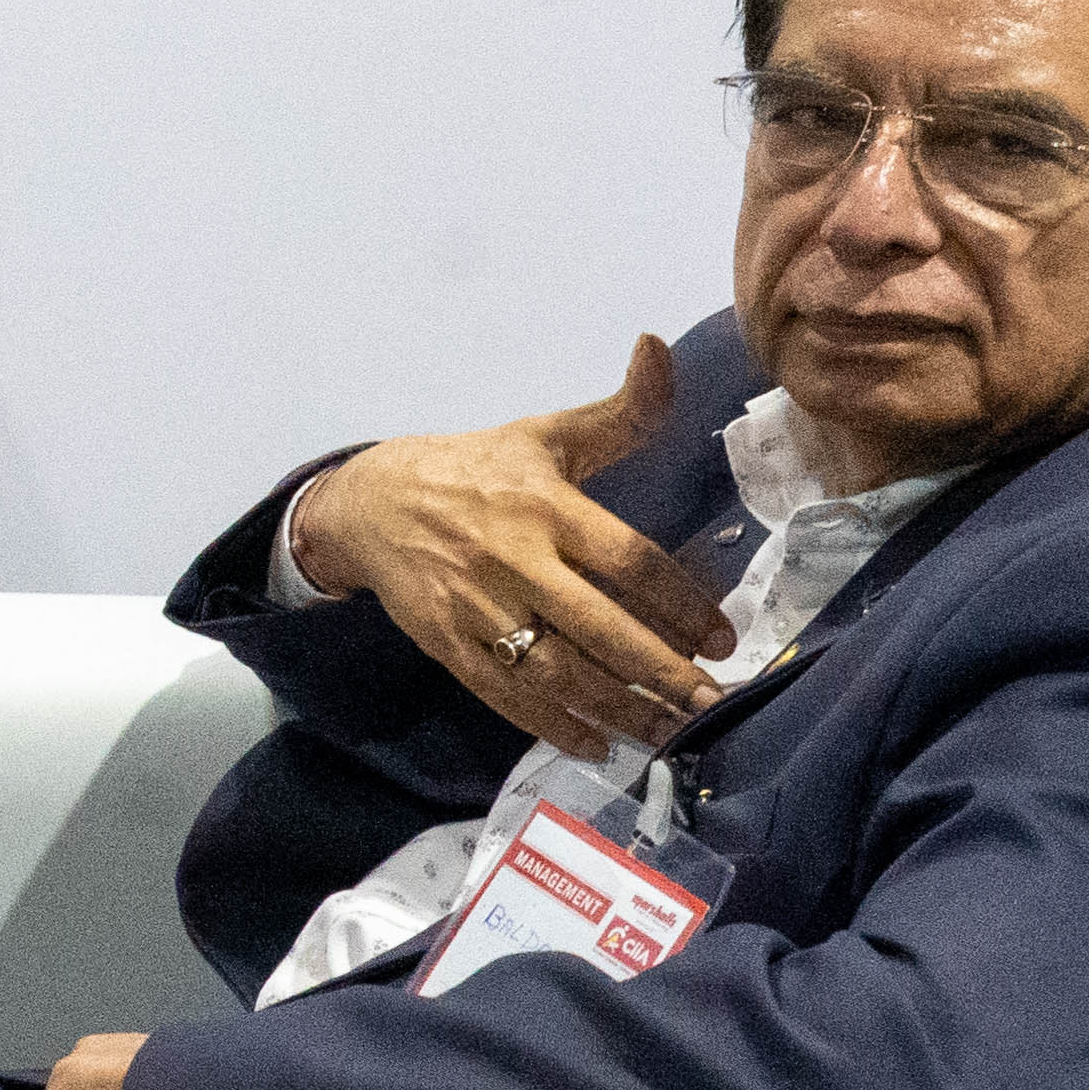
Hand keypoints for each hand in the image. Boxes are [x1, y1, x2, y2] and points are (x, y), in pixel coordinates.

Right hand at [284, 336, 733, 765]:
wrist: (366, 502)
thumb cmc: (471, 469)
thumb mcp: (543, 435)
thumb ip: (619, 412)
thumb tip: (658, 348)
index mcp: (544, 505)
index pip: (629, 561)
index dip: (682, 604)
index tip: (723, 639)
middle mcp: (511, 558)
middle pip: (599, 628)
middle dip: (661, 673)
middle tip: (710, 703)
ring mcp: (475, 605)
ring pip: (557, 671)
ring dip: (618, 708)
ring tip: (667, 732)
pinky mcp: (446, 641)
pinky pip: (506, 694)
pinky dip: (553, 724)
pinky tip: (596, 741)